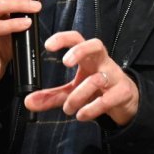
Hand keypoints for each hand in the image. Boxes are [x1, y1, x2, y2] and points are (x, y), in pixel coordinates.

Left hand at [24, 32, 139, 125]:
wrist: (126, 101)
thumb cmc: (97, 89)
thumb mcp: (72, 91)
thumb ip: (50, 96)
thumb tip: (27, 102)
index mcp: (89, 57)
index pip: (78, 38)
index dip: (64, 38)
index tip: (48, 45)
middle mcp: (102, 62)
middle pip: (96, 45)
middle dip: (80, 51)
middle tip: (65, 63)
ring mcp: (114, 76)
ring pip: (97, 79)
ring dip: (78, 96)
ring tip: (68, 109)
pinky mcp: (123, 93)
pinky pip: (107, 99)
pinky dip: (92, 108)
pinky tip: (82, 115)